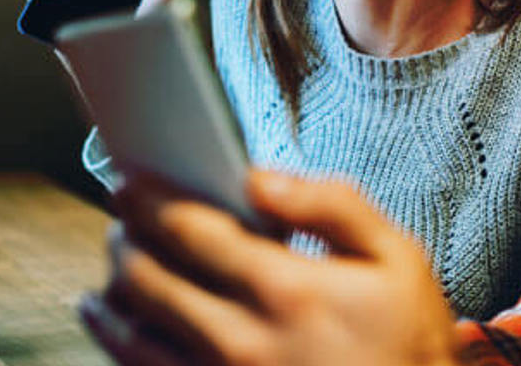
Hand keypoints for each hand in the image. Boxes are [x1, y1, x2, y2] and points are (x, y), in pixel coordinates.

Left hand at [80, 171, 459, 365]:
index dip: (150, 200)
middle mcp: (240, 340)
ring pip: (129, 334)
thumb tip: (263, 179)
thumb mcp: (397, 259)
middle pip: (145, 280)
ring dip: (112, 290)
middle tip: (124, 215)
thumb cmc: (409, 339)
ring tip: (119, 262)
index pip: (190, 232)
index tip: (133, 182)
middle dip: (125, 238)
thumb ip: (334, 206)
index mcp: (286, 290)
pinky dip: (118, 341)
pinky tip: (116, 323)